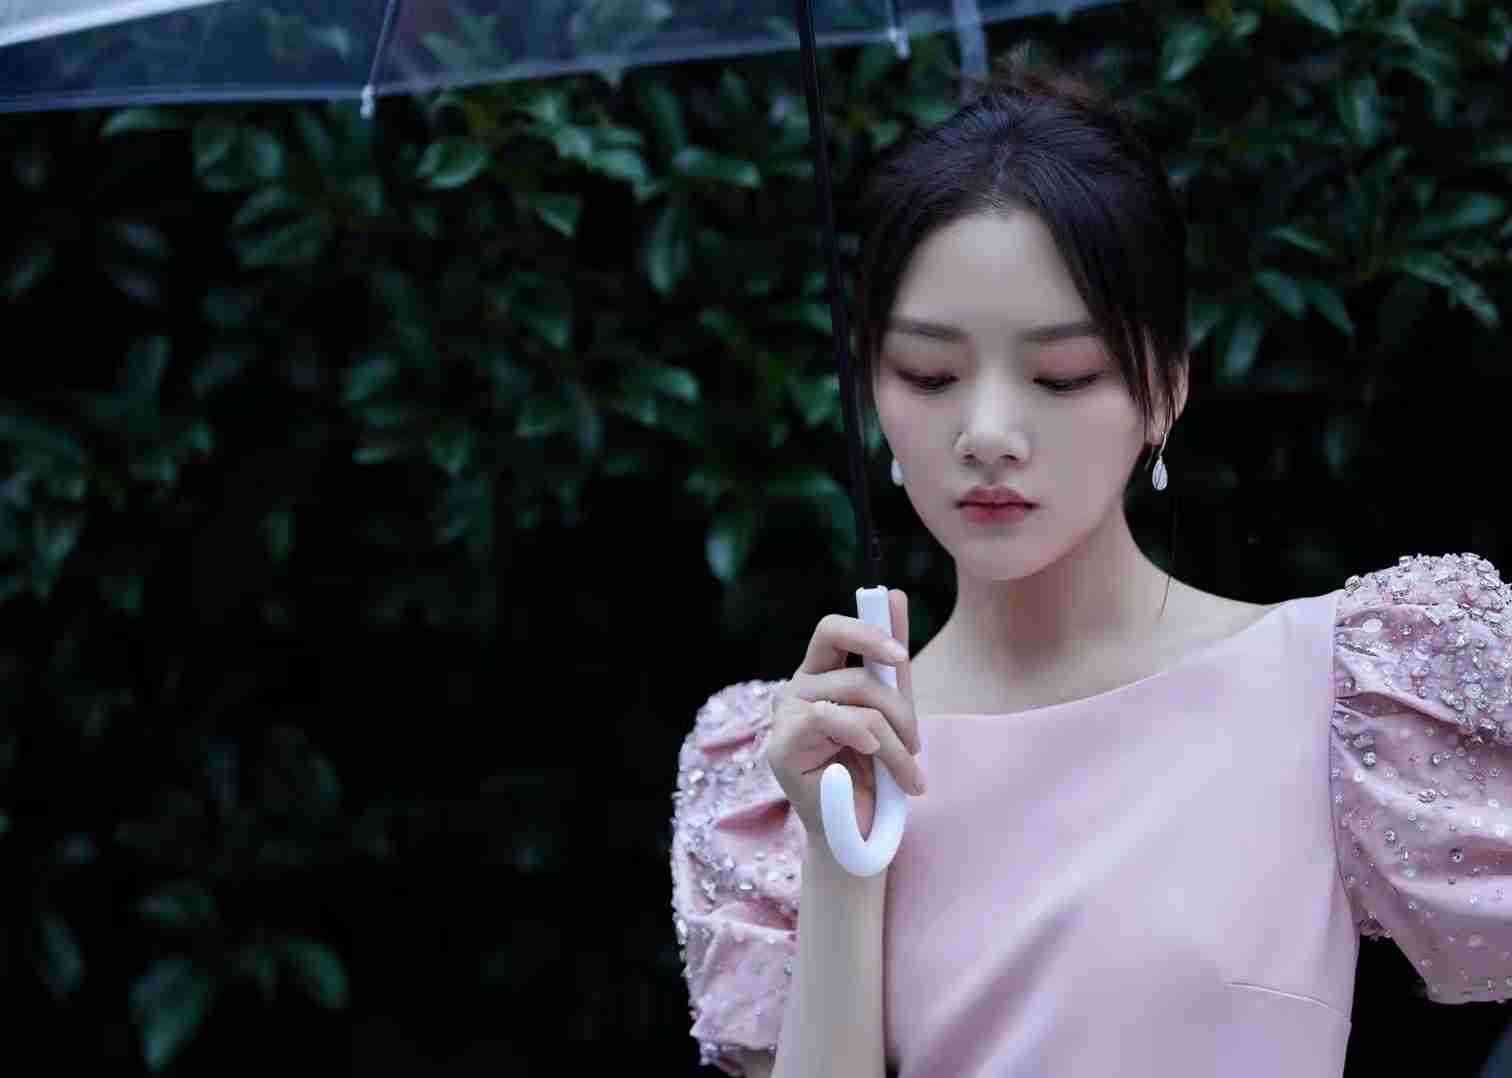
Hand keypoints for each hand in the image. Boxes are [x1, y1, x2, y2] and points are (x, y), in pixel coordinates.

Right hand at [765, 589, 925, 840]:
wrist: (855, 832)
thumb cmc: (870, 773)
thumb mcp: (888, 713)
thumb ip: (889, 661)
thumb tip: (897, 595)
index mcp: (819, 676)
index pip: (831, 631)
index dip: (866, 632)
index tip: (901, 656)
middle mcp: (796, 688)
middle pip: (851, 666)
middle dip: (897, 703)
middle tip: (917, 742)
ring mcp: (785, 715)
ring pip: (856, 700)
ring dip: (896, 742)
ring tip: (910, 777)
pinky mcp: (782, 744)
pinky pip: (832, 719)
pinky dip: (865, 739)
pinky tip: (872, 761)